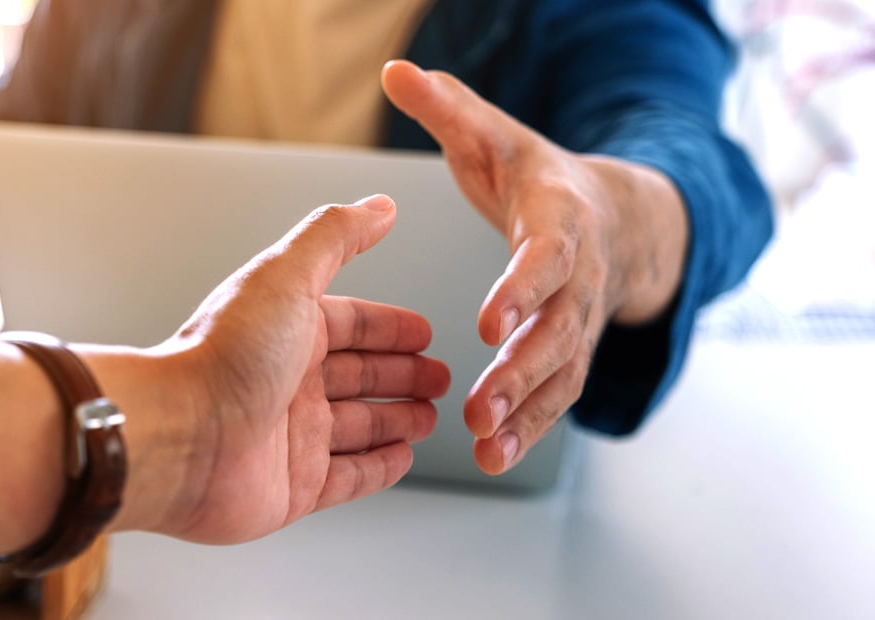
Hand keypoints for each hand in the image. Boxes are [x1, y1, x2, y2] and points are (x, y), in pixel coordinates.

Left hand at [87, 196, 449, 543]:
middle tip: (440, 378)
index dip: (390, 327)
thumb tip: (379, 206)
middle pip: (359, 375)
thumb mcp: (287, 275)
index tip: (425, 332)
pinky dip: (379, 467)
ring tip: (431, 417)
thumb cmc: (224, 355)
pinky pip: (349, 476)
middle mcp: (287, 380)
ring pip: (359, 425)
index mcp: (286, 329)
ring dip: (397, 419)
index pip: (350, 324)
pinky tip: (403, 456)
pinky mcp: (294, 486)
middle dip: (402, 374)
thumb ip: (336, 235)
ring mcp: (292, 435)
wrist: (180, 437)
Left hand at [381, 60, 687, 474]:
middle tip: (484, 403)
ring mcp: (577, 322)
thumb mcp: (497, 136)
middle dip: (523, 368)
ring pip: (560, 374)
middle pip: (557, 328)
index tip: (490, 319)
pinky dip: (529, 427)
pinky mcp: (566, 355)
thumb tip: (399, 71)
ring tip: (489, 445)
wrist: (613, 217)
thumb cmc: (540, 178)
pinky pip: (554, 397)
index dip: (522, 286)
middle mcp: (577, 278)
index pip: (546, 256)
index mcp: (559, 221)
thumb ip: (450, 110)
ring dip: (526, 412)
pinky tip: (495, 454)